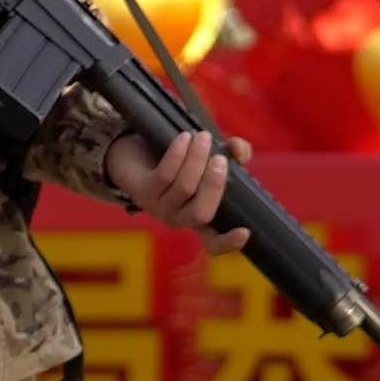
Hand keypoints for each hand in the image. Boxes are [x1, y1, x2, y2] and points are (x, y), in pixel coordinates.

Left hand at [96, 126, 240, 228]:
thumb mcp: (210, 158)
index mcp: (198, 218)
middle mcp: (178, 219)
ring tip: (202, 137)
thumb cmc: (181, 161)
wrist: (134, 154)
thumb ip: (233, 154)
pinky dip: (177, 154)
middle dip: (213, 185)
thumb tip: (238, 150)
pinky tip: (184, 138)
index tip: (245, 231)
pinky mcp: (142, 192)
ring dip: (196, 159)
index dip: (229, 242)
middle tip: (219, 159)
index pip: (213, 243)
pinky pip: (164, 175)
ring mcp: (158, 208)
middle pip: (200, 214)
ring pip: (183, 188)